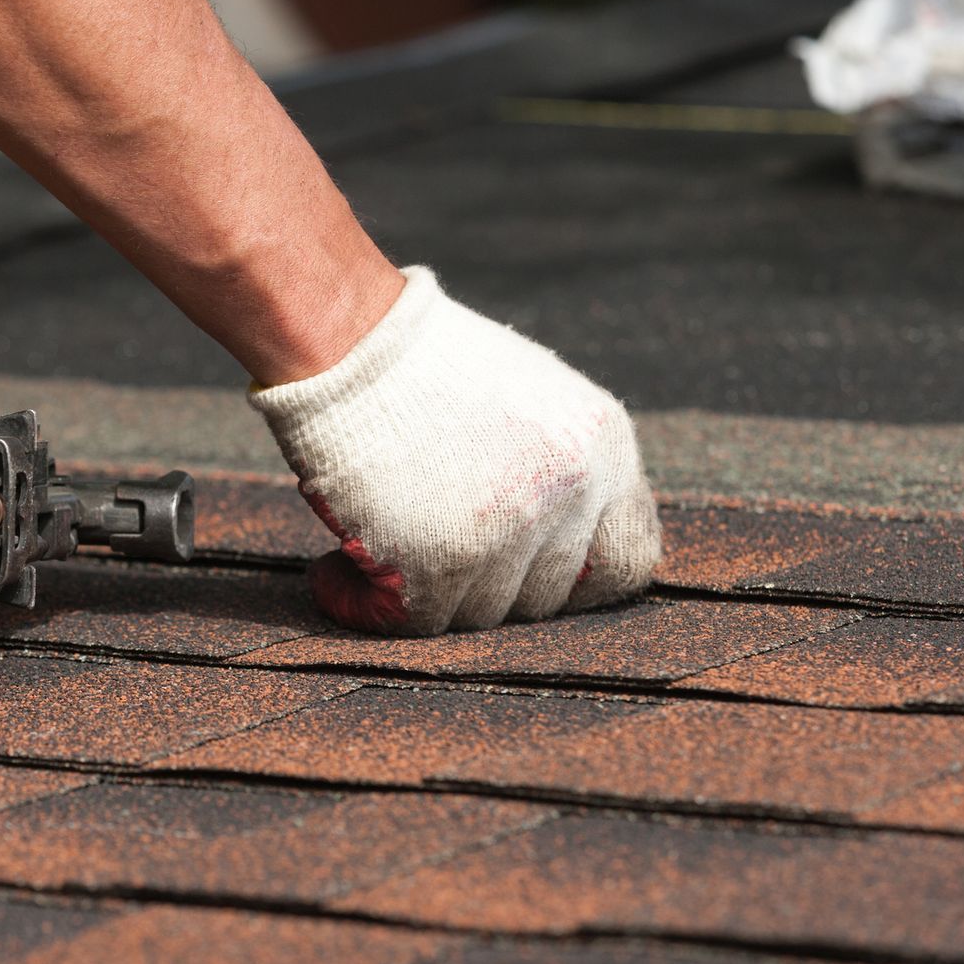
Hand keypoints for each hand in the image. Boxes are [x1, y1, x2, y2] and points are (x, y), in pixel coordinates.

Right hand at [249, 266, 661, 635]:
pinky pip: (415, 624)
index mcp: (603, 450)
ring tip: (374, 551)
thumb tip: (561, 540)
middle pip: (546, 599)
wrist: (350, 339)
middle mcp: (571, 495)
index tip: (530, 571)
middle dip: (488, 587)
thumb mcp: (529, 398)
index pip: (630, 560)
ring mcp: (510, 534)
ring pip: (479, 615)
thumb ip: (560, 468)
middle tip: (428, 551)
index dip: (580, 579)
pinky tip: (333, 576)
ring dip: (426, 594)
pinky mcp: (442, 562)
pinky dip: (366, 607)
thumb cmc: (421, 363)